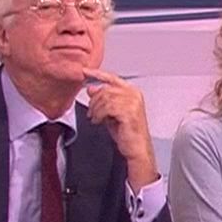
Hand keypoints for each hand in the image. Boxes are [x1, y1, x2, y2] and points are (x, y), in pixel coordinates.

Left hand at [83, 68, 156, 186]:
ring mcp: (133, 103)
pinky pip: (107, 108)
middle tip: (91, 113)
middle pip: (105, 89)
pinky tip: (99, 121)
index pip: (112, 78)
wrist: (137, 149)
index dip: (97, 74)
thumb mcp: (111, 113)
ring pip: (104, 99)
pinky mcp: (129, 112)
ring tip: (96, 119)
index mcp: (132, 92)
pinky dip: (99, 115)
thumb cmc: (127, 133)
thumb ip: (102, 99)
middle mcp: (134, 95)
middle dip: (94, 102)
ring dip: (96, 110)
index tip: (84, 72)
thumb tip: (91, 88)